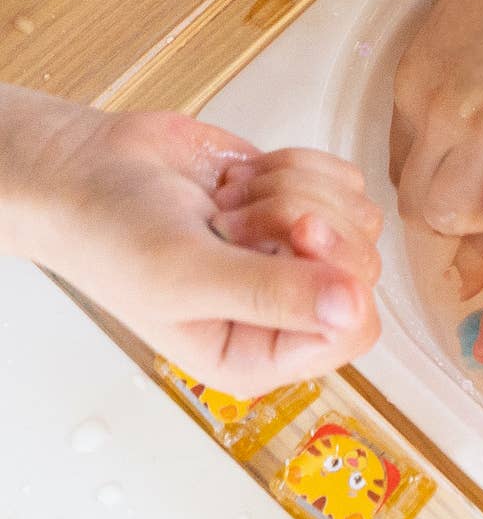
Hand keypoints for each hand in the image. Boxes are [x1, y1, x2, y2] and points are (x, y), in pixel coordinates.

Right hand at [5, 95, 380, 390]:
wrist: (84, 168)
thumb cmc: (112, 235)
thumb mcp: (185, 275)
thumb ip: (271, 294)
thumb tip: (351, 308)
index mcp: (261, 352)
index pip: (353, 331)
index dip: (339, 277)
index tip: (298, 233)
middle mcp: (287, 311)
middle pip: (362, 269)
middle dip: (303, 221)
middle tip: (235, 217)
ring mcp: (299, 257)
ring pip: (358, 219)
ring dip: (291, 192)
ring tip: (226, 203)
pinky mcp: (302, 205)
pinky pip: (343, 182)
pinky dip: (292, 166)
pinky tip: (238, 181)